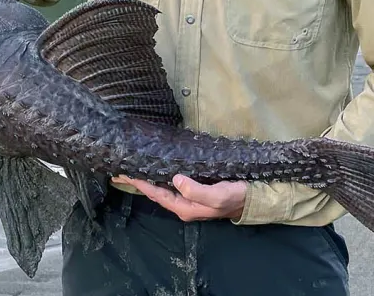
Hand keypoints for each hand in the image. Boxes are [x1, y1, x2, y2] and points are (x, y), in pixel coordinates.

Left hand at [114, 174, 246, 221]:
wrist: (253, 199)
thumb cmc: (235, 197)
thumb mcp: (217, 195)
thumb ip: (196, 190)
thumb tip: (175, 179)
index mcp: (185, 207)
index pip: (156, 194)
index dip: (139, 184)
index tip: (123, 173)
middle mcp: (183, 204)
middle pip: (155, 192)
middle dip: (138, 181)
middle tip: (120, 170)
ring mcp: (189, 197)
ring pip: (162, 187)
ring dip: (147, 178)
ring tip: (132, 167)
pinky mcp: (195, 189)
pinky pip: (171, 182)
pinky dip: (160, 174)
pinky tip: (156, 166)